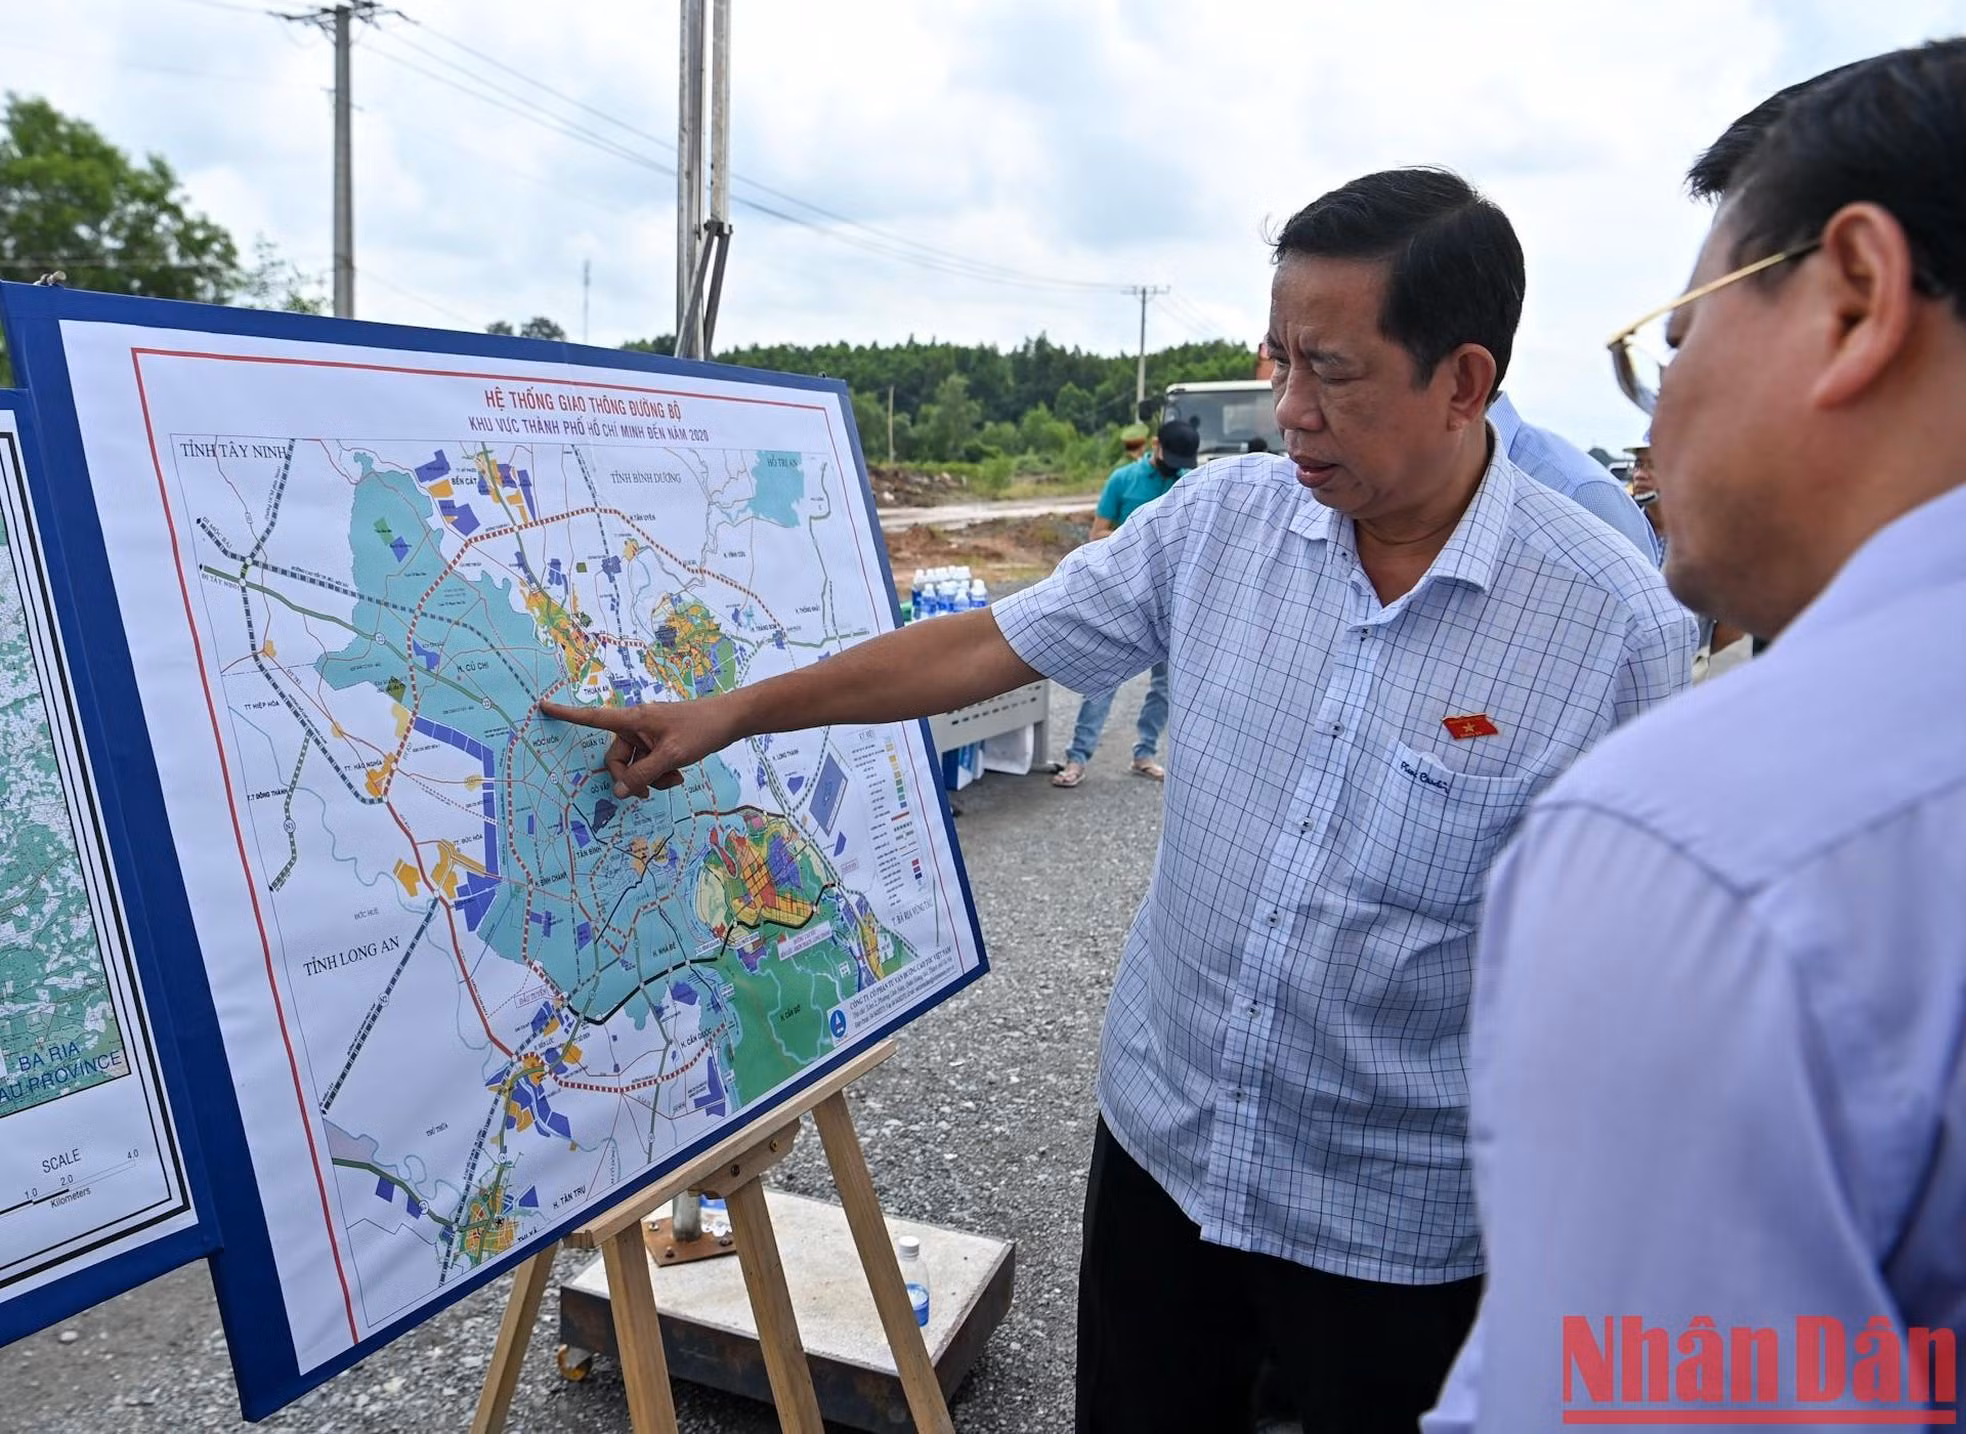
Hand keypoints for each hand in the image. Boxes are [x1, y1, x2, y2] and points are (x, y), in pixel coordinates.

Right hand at [537, 694, 739, 798]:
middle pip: (616, 758)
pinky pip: (649, 762)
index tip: (543, 707)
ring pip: (635, 764)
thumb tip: (619, 791)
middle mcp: (636, 725)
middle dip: (632, 777)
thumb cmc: (701, 730)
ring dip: (651, 777)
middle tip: (651, 792)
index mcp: (633, 720)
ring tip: (675, 779)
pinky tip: (678, 775)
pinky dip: (660, 772)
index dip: (567, 714)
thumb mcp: (672, 756)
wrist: (730, 720)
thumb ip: (643, 774)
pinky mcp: (660, 741)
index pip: (594, 718)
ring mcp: (648, 734)